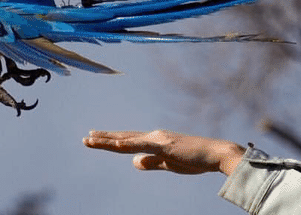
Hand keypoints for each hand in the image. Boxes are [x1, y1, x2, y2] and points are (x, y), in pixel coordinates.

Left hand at [83, 129, 244, 175]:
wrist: (215, 154)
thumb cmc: (195, 159)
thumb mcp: (168, 164)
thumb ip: (151, 163)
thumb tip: (134, 163)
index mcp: (154, 141)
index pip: (127, 141)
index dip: (111, 140)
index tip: (95, 138)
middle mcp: (152, 136)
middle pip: (123, 138)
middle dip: (103, 139)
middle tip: (85, 139)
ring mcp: (157, 139)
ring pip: (127, 140)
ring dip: (108, 140)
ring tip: (90, 140)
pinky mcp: (164, 145)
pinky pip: (142, 145)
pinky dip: (127, 144)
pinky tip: (115, 144)